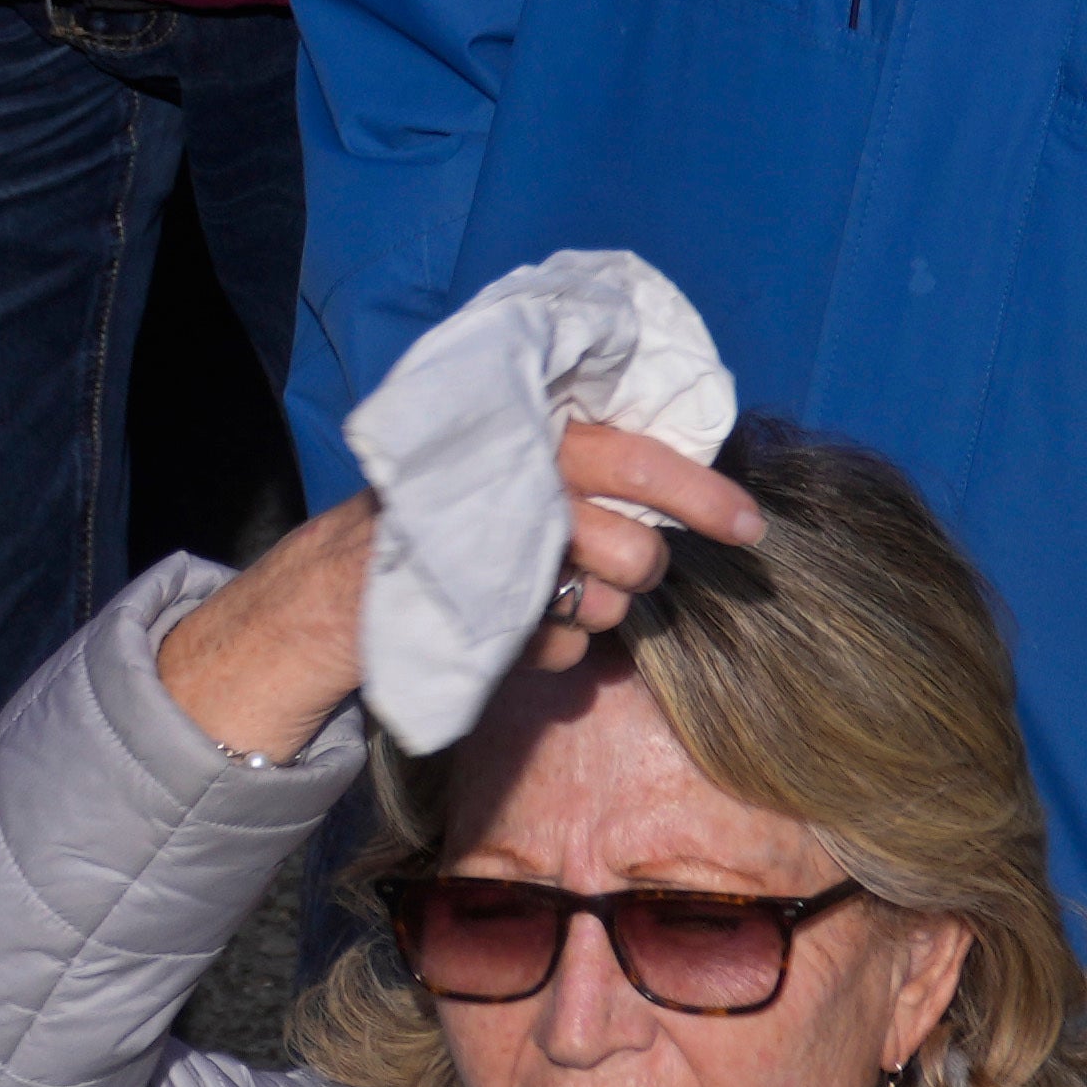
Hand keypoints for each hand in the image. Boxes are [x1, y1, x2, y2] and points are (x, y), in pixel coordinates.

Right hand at [149, 419, 765, 762]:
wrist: (334, 590)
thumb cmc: (447, 525)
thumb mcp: (508, 476)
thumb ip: (577, 472)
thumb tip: (686, 496)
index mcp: (524, 439)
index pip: (631, 456)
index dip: (699, 490)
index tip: (752, 526)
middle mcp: (511, 487)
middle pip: (632, 546)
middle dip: (642, 569)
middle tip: (623, 570)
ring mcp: (492, 554)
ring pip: (606, 602)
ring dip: (592, 611)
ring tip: (544, 595)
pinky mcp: (479, 616)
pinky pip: (562, 647)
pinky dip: (548, 648)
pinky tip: (506, 625)